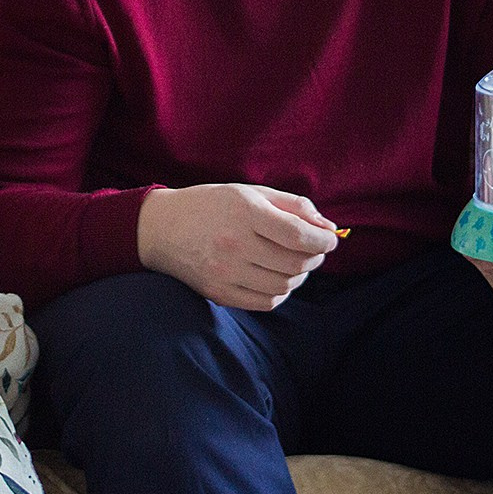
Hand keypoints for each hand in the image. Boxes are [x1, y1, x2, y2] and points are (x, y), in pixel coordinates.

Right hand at [137, 183, 338, 311]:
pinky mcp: (219, 293)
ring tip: (296, 263)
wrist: (162, 228)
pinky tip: (279, 278)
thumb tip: (329, 227)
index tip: (330, 239)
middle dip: (315, 258)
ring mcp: (225, 272)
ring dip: (300, 276)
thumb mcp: (250, 192)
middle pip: (295, 263)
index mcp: (245, 212)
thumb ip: (292, 205)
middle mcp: (235, 244)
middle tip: (316, 250)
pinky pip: (266, 302)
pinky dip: (281, 292)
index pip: (299, 235)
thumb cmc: (211, 204)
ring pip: (284, 285)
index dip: (323, 241)